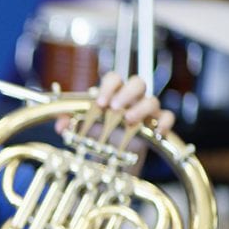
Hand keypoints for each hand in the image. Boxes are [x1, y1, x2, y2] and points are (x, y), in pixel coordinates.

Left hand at [55, 73, 174, 155]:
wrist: (114, 149)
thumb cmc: (99, 129)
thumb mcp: (82, 125)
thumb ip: (69, 121)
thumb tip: (60, 125)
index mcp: (114, 92)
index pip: (114, 78)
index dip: (108, 87)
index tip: (100, 102)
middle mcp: (132, 98)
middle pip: (137, 82)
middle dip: (127, 93)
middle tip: (114, 107)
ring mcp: (147, 110)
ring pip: (153, 100)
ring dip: (141, 108)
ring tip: (129, 119)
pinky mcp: (157, 124)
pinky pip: (168, 118)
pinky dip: (165, 123)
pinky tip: (157, 132)